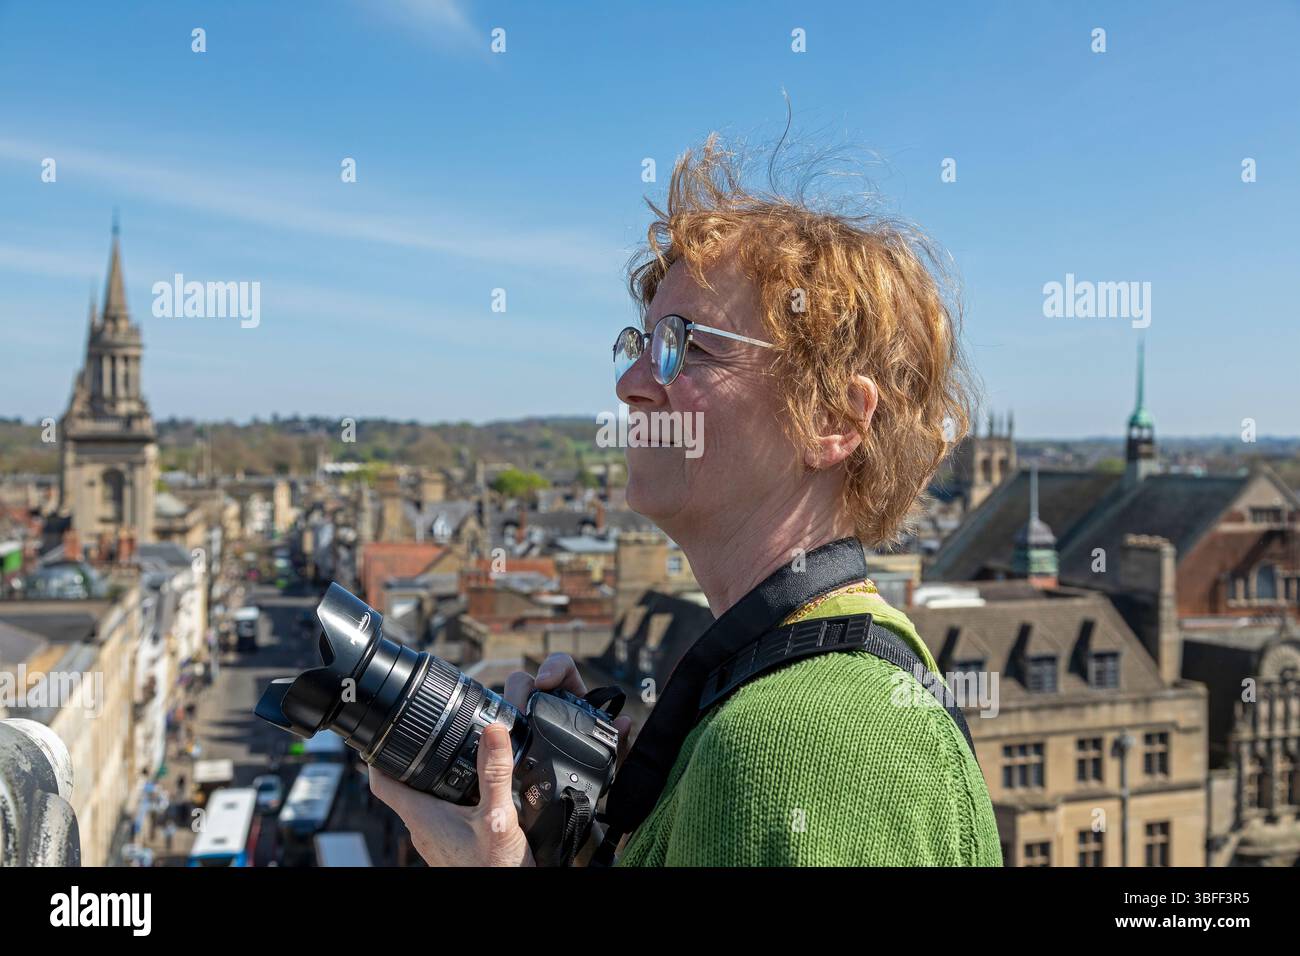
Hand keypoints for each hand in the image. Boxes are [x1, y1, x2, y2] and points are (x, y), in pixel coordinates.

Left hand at [370, 721, 534, 866]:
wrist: (504, 894)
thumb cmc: (493, 869)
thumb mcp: (497, 815)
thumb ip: (495, 774)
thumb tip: (493, 732)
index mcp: (422, 816)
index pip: (381, 783)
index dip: (376, 757)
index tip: (380, 736)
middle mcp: (422, 828)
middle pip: (403, 788)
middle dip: (413, 762)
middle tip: (424, 737)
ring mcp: (434, 839)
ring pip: (423, 802)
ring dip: (433, 780)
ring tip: (451, 759)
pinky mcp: (448, 846)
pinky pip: (439, 815)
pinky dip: (449, 799)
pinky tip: (471, 796)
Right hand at [505, 653, 633, 763]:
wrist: (572, 792)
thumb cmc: (591, 767)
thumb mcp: (608, 757)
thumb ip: (618, 741)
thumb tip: (626, 723)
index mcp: (570, 696)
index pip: (561, 667)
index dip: (553, 668)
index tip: (545, 682)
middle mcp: (545, 703)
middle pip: (525, 681)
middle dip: (519, 691)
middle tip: (521, 714)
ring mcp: (525, 718)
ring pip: (508, 703)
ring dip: (506, 713)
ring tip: (508, 734)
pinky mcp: (512, 738)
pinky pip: (500, 728)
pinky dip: (498, 733)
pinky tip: (501, 748)